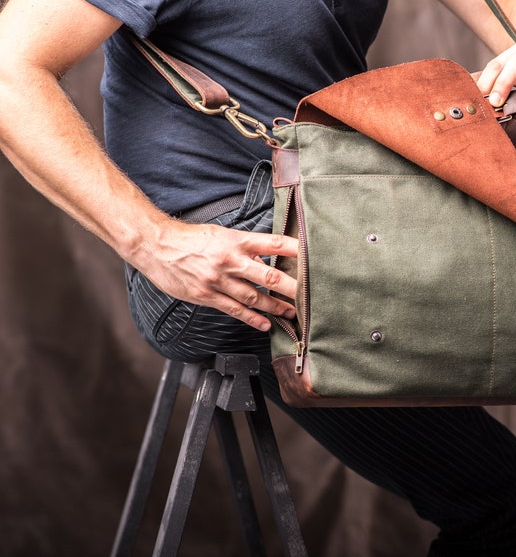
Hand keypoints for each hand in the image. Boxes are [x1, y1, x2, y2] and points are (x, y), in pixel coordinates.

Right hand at [134, 220, 298, 331]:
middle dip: (293, 288)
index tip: (314, 257)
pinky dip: (252, 319)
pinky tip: (265, 324)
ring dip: (276, 306)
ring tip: (292, 312)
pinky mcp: (207, 296)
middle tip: (311, 295)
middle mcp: (231, 260)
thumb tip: (269, 257)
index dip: (297, 250)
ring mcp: (219, 280)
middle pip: (270, 275)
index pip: (275, 243)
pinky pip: (234, 310)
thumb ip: (246, 247)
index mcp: (238, 241)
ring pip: (255, 297)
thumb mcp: (223, 234)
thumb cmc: (191, 238)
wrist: (157, 245)